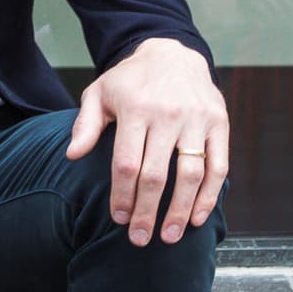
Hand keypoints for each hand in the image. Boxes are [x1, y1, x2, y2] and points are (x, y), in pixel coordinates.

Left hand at [64, 38, 229, 246]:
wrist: (173, 52)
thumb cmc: (131, 80)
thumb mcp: (100, 93)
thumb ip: (86, 124)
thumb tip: (72, 155)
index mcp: (136, 109)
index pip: (127, 163)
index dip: (122, 196)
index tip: (118, 219)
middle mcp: (168, 115)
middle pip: (156, 175)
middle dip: (147, 212)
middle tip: (139, 239)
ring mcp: (197, 119)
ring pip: (190, 175)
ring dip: (179, 211)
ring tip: (168, 236)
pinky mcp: (219, 124)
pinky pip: (218, 166)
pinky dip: (209, 196)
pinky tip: (196, 218)